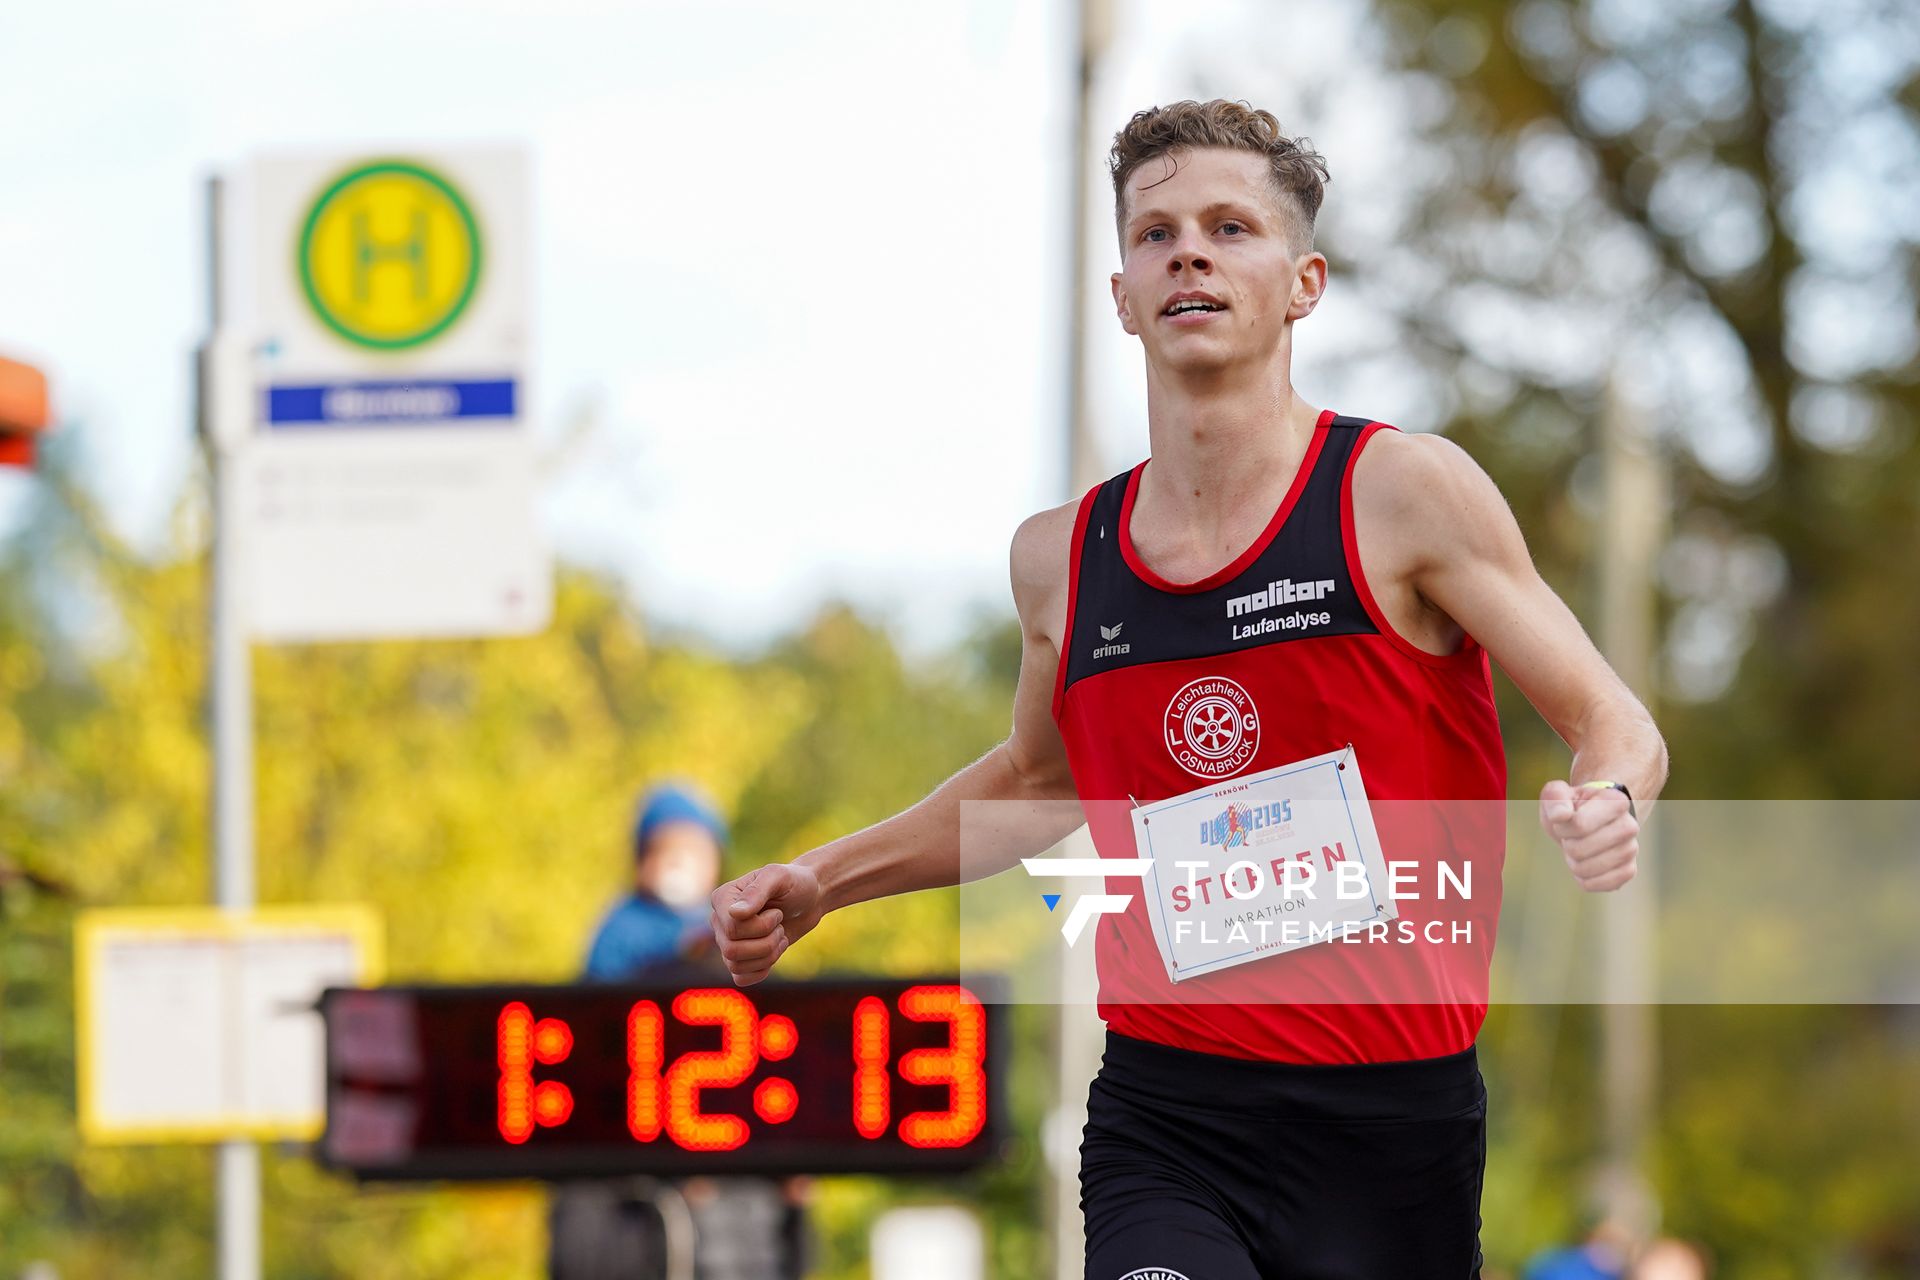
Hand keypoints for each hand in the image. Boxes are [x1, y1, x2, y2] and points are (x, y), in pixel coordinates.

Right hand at [709, 862, 824, 985]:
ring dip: (768, 955)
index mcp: (722, 898)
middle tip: (780, 926)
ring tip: (779, 936)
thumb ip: (757, 891)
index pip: (732, 929)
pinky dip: (761, 971)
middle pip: (732, 951)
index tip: (777, 912)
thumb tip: (734, 913)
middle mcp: (720, 920)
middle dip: (766, 942)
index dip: (761, 927)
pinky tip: (774, 953)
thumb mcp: (779, 877)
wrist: (809, 899)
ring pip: (736, 966)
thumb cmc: (794, 884)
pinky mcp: (741, 957)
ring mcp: (728, 940)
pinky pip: (740, 978)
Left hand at [1539, 780, 1637, 891]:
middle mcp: (1630, 826)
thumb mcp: (1557, 794)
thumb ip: (1555, 798)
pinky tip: (1587, 864)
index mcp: (1615, 801)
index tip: (1565, 820)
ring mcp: (1631, 850)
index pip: (1579, 825)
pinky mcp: (1628, 871)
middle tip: (1572, 836)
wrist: (1590, 820)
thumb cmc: (1572, 806)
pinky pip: (1597, 885)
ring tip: (1580, 847)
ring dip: (1574, 862)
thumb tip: (1560, 815)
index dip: (1562, 827)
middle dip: (1567, 845)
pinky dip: (1584, 879)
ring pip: (1586, 870)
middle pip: (1579, 851)